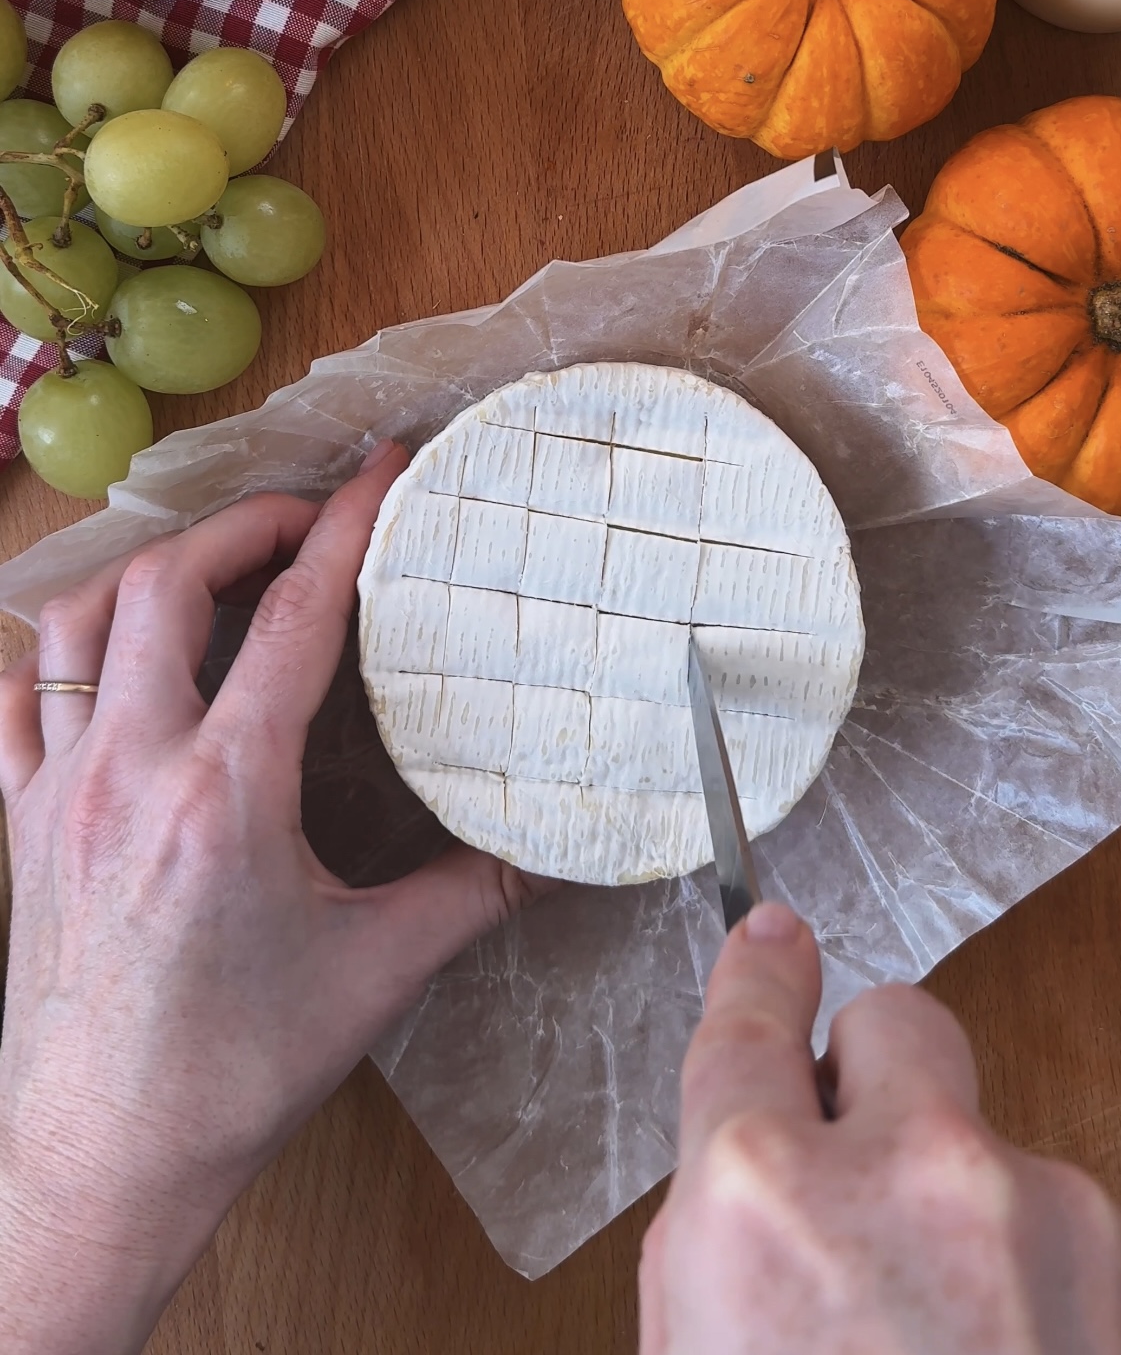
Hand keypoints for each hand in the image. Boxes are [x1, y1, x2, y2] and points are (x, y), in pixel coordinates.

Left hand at [0, 443, 543, 1354]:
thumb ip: (471, 894)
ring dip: (149, 571)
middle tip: (303, 516)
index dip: (345, 527)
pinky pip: (17, 701)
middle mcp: (131, 769)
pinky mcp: (20, 825)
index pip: (296, 615)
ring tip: (212, 567)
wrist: (102, 1159)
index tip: (379, 473)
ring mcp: (60, 791)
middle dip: (244, 524)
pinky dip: (59, 654)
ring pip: (79, 623)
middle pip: (170, 582)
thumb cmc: (232, 1074)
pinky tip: (102, 657)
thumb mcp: (375, 974)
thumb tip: (555, 852)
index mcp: (226, 792)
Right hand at [641, 905, 1120, 1353]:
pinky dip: (1047, 1287)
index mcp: (760, 1206)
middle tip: (866, 1164)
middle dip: (875, 1072)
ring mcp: (1046, 1212)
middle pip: (898, 1018)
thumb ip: (716, 1258)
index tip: (772, 939)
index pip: (747, 1022)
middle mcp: (910, 1171)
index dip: (758, 973)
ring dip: (970, 1216)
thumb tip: (756, 1183)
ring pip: (993, 1146)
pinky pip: (1070, 1231)